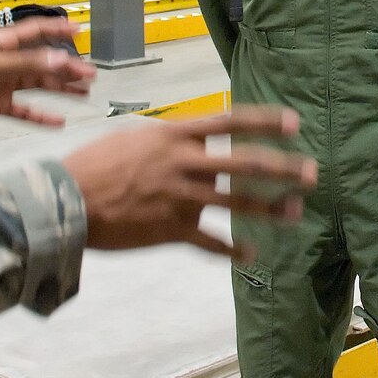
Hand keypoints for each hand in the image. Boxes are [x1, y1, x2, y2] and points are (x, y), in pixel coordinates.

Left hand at [0, 17, 95, 132]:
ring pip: (38, 85)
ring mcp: (3, 84)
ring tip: (84, 93)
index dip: (57, 30)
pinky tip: (59, 122)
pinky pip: (25, 110)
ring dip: (60, 89)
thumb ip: (26, 64)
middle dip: (67, 68)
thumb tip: (59, 60)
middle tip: (90, 74)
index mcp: (3, 44)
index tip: (79, 30)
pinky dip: (41, 116)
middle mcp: (6, 61)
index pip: (35, 32)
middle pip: (43, 62)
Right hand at [63, 106, 318, 260]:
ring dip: (270, 208)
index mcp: (174, 135)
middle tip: (311, 173)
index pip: (230, 122)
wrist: (66, 201)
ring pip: (236, 203)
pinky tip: (250, 255)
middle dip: (282, 169)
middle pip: (244, 163)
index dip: (264, 123)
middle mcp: (184, 163)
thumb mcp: (134, 138)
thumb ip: (169, 140)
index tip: (294, 125)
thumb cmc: (94, 165)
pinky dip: (231, 250)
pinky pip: (210, 242)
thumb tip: (196, 140)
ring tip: (296, 211)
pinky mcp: (171, 230)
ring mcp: (180, 197)